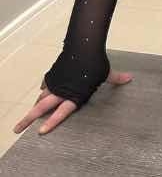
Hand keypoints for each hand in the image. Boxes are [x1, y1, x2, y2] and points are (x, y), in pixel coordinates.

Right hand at [13, 69, 133, 136]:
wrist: (83, 45)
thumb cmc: (95, 62)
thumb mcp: (106, 73)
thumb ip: (116, 79)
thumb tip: (129, 78)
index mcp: (74, 95)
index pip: (62, 112)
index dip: (52, 122)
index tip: (41, 132)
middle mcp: (61, 90)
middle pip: (41, 108)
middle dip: (29, 119)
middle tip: (17, 129)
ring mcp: (55, 82)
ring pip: (41, 97)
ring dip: (34, 106)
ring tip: (27, 116)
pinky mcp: (53, 73)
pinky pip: (46, 84)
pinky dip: (43, 89)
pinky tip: (41, 91)